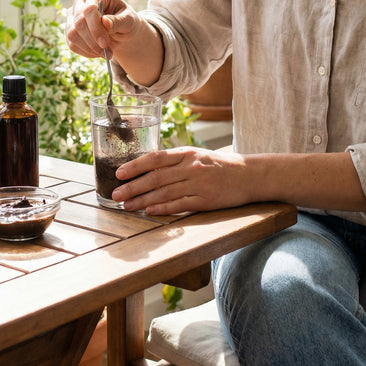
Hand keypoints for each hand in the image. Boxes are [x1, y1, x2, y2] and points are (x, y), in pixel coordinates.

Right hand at [66, 0, 140, 58]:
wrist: (121, 29)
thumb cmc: (126, 20)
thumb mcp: (129, 20)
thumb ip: (119, 21)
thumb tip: (105, 22)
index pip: (89, 9)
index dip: (95, 27)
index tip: (105, 43)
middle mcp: (81, 0)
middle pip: (79, 22)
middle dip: (93, 41)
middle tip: (108, 52)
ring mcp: (72, 14)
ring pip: (72, 34)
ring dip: (89, 49)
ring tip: (105, 53)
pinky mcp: (69, 28)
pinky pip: (72, 44)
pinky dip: (85, 52)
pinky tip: (97, 53)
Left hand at [111, 146, 251, 214]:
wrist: (250, 175)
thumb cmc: (220, 165)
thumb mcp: (198, 155)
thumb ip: (175, 161)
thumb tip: (148, 167)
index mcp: (187, 154)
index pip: (155, 158)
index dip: (135, 166)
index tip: (119, 173)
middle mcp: (191, 168)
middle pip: (156, 178)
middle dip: (133, 187)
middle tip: (116, 195)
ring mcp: (198, 185)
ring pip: (164, 193)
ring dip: (142, 201)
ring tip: (127, 206)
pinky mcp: (206, 201)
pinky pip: (180, 205)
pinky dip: (163, 208)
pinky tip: (150, 211)